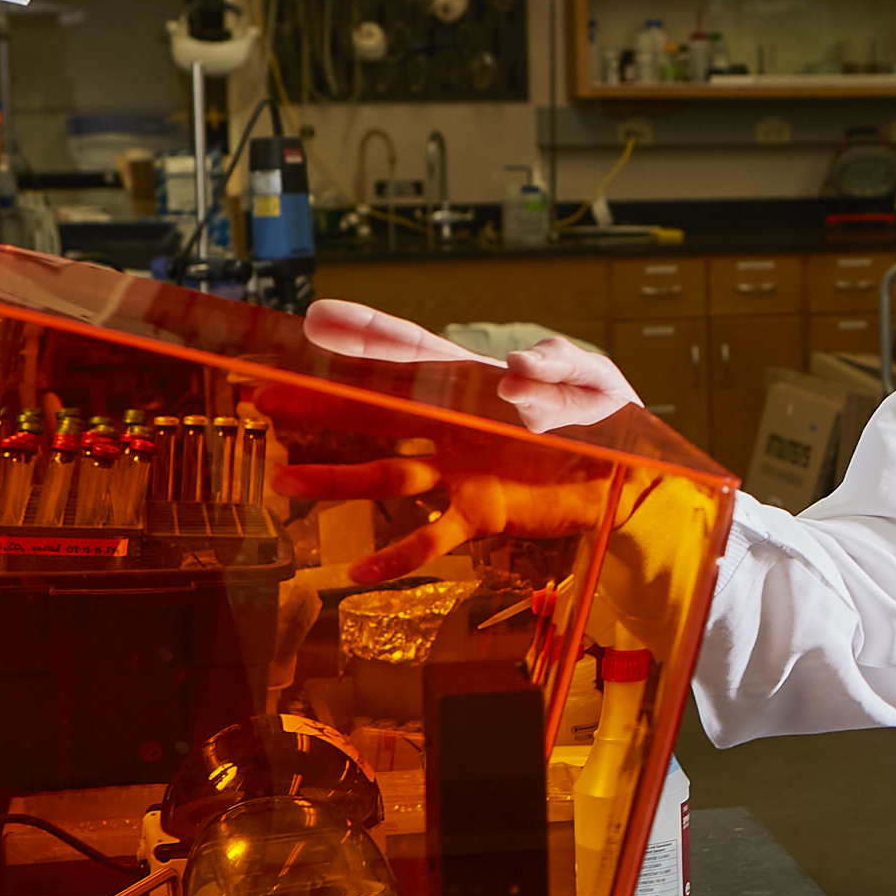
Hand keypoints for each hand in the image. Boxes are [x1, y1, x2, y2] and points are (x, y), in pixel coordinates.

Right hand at [287, 310, 651, 578]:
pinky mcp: (481, 512)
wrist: (636, 474)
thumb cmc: (609, 413)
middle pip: (372, 411)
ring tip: (281, 483)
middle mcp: (454, 424)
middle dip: (316, 404)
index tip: (309, 323)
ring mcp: (461, 470)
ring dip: (334, 479)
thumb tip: (515, 366)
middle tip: (259, 397)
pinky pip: (432, 537)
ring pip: (385, 475)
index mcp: (472, 380)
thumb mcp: (591, 376)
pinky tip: (358, 572)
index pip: (408, 352)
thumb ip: (556, 365)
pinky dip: (396, 555)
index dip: (361, 336)